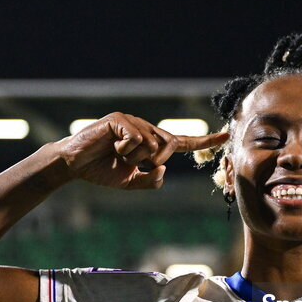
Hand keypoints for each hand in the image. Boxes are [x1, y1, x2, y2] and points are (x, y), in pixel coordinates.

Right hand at [54, 112, 228, 189]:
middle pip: (169, 146)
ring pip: (153, 144)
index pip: (182, 142)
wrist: (75, 166)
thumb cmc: (102, 171)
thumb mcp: (131, 182)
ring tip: (115, 154)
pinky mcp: (120, 119)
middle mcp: (146, 129)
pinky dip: (125, 148)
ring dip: (133, 157)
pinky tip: (111, 146)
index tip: (225, 136)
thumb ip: (152, 180)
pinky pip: (137, 138)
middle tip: (130, 162)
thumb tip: (163, 169)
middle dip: (153, 161)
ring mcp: (133, 122)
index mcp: (151, 143)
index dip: (204, 141)